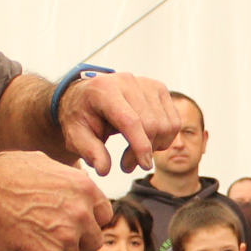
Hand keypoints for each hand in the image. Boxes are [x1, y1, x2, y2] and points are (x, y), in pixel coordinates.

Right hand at [0, 150, 110, 250]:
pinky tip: (18, 243)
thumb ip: (68, 180)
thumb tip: (77, 182)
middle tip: (52, 233)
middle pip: (93, 241)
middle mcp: (81, 215)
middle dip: (76, 240)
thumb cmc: (6, 173)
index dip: (87, 220)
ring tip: (30, 236)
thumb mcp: (46, 164)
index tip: (72, 221)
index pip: (103, 216)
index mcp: (86, 190)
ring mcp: (65, 239)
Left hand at [57, 71, 181, 176]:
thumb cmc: (82, 115)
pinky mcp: (159, 88)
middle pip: (152, 124)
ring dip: (156, 146)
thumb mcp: (76, 136)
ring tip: (136, 153)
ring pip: (166, 124)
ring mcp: (146, 83)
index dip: (140, 146)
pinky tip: (147, 141)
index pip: (130, 120)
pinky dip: (165, 137)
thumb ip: (90, 151)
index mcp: (104, 90)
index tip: (143, 165)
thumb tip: (104, 169)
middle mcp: (127, 81)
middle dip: (145, 151)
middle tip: (127, 165)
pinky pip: (173, 121)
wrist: (88, 96)